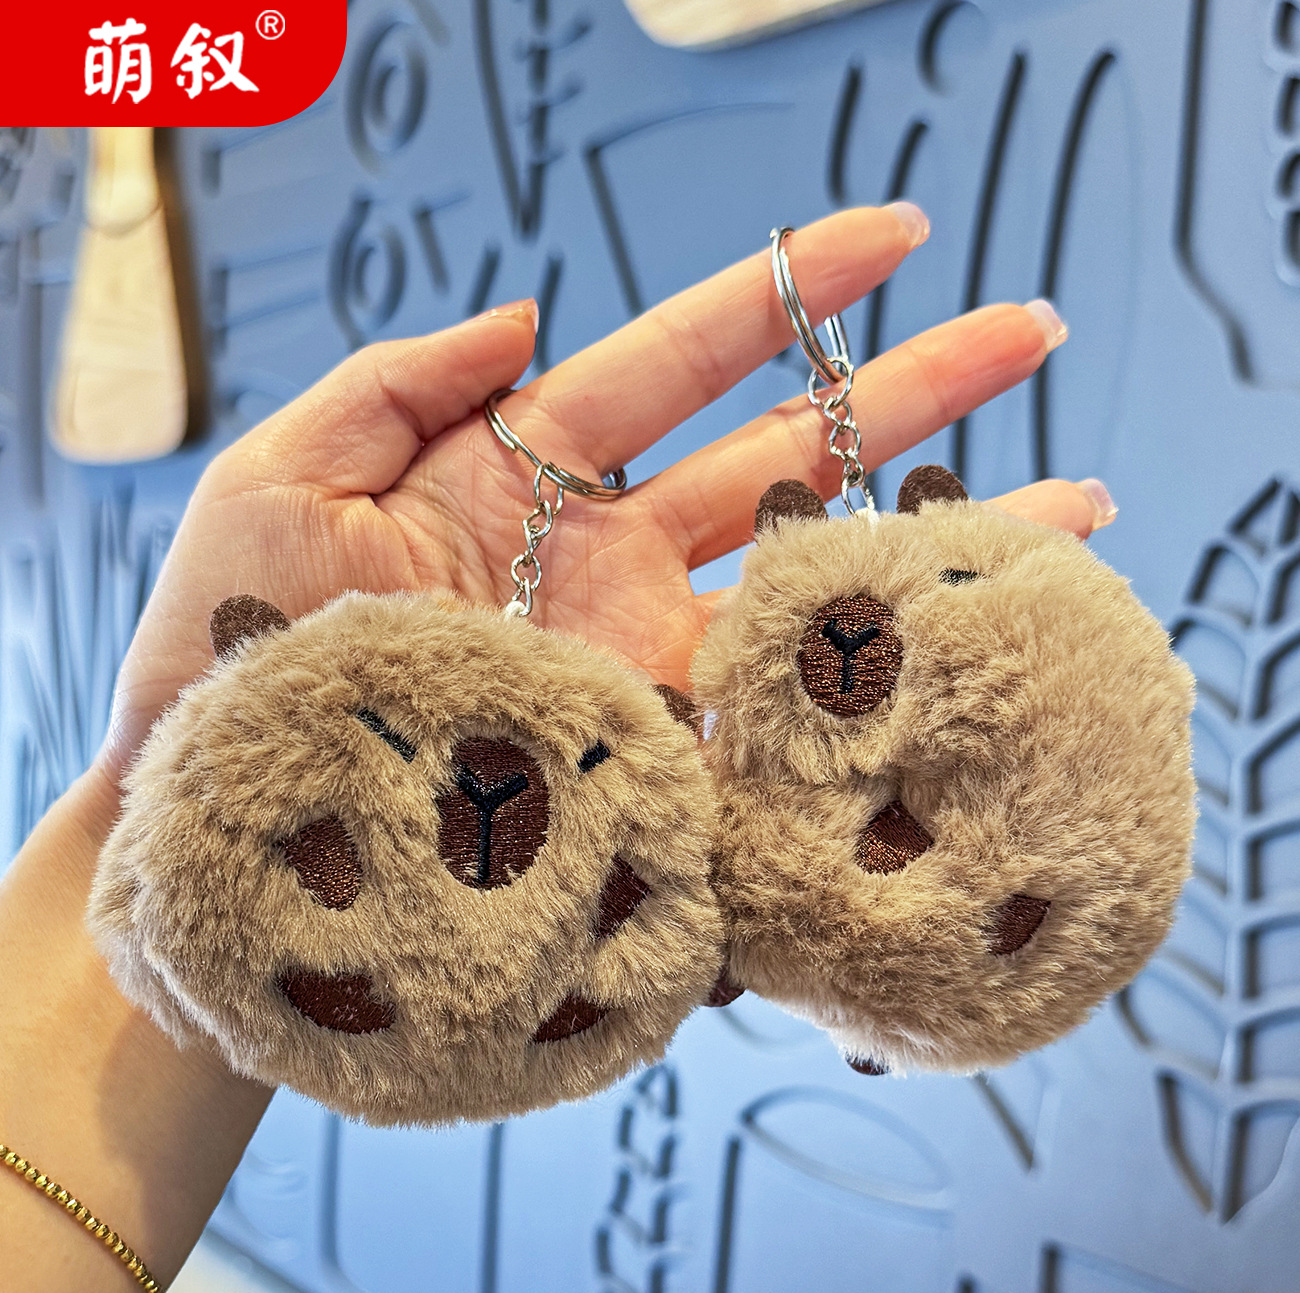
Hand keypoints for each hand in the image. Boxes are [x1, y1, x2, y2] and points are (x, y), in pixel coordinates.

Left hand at [100, 203, 1102, 778]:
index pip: (681, 359)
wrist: (220, 813)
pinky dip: (866, 696)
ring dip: (929, 547)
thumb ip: (401, 377)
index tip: (890, 236)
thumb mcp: (286, 475)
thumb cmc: (228, 645)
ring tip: (1071, 514)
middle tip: (1027, 337)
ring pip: (809, 588)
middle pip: (784, 458)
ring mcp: (637, 660)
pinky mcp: (647, 758)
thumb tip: (525, 310)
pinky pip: (773, 721)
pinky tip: (963, 667)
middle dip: (908, 396)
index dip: (788, 294)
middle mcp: (607, 560)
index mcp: (528, 472)